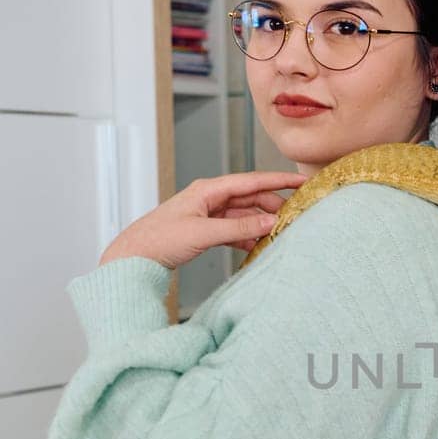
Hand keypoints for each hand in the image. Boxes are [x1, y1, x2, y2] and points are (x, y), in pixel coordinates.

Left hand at [98, 172, 309, 269]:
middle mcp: (210, 198)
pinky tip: (258, 246)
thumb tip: (269, 223)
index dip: (279, 180)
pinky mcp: (206, 230)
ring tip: (280, 232)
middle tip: (296, 213)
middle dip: (274, 204)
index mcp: (208, 189)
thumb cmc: (159, 240)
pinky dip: (247, 236)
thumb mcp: (203, 233)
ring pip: (244, 214)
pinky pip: (234, 230)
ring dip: (261, 223)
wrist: (134, 257)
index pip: (251, 181)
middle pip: (250, 196)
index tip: (302, 181)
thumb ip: (238, 228)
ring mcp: (208, 214)